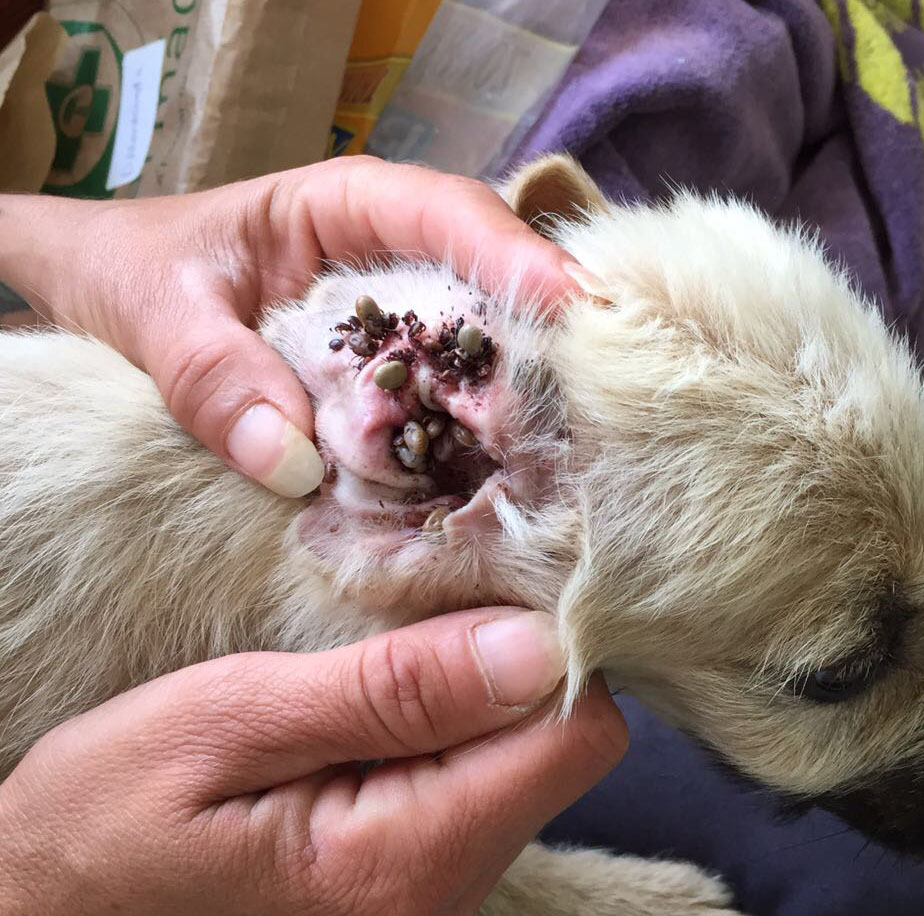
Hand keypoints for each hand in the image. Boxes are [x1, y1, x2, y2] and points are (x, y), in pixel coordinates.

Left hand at [0, 158, 580, 495]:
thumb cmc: (138, 273)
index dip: (515, 258)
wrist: (114, 297)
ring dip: (525, 406)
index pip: (451, 213)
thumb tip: (289, 464)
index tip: (571, 308)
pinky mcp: (399, 390)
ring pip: (489, 358)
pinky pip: (452, 414)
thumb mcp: (154, 309)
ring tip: (576, 457)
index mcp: (349, 209)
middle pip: (498, 291)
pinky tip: (507, 489)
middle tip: (600, 405)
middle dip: (548, 345)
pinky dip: (478, 449)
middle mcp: (398, 266)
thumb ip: (207, 375)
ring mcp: (407, 331)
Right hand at [0, 609, 626, 915]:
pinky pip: (467, 823)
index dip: (548, 655)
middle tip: (402, 635)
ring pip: (514, 790)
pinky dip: (438, 765)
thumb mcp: (232, 717)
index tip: (481, 600)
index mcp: (393, 872)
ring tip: (364, 692)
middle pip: (550, 767)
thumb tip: (535, 647)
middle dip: (499, 684)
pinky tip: (362, 742)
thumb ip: (393, 689)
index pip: (571, 744)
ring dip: (464, 723)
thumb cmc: (98, 809)